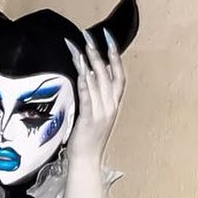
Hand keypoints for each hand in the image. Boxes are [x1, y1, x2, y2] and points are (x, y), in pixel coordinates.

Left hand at [64, 28, 125, 163]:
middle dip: (99, 53)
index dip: (114, 55)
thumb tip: (90, 75)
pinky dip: (85, 83)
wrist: (86, 161)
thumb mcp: (96, 114)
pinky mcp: (89, 120)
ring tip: (79, 47)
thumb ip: (96, 96)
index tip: (107, 37)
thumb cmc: (88, 139)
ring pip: (98, 82)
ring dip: (88, 63)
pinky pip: (88, 98)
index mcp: (114, 104)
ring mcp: (101, 113)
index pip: (118, 74)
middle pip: (108, 74)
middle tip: (89, 36)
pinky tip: (80, 71)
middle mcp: (110, 106)